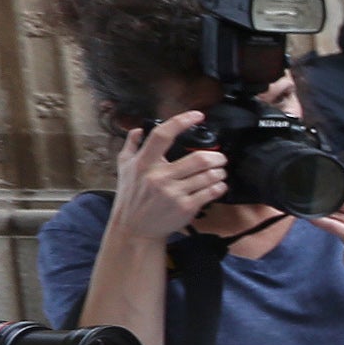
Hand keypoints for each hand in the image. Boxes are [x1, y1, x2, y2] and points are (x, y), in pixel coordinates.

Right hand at [112, 111, 226, 243]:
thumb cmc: (131, 197)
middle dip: (216, 157)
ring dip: (220, 172)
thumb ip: (130, 146)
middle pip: (199, 159)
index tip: (197, 115)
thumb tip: (137, 129)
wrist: (135, 229)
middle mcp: (158, 176)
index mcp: (143, 163)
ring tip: (220, 171)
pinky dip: (219, 187)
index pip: (162, 135)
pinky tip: (219, 185)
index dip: (182, 121)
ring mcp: (173, 193)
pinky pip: (211, 192)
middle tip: (220, 157)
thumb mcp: (124, 169)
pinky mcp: (185, 207)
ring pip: (209, 176)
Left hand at [303, 181, 343, 279]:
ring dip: (321, 210)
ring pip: (338, 213)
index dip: (334, 187)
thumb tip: (328, 188)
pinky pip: (335, 226)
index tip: (318, 186)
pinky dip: (321, 222)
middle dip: (326, 199)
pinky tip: (311, 219)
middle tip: (309, 196)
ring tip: (309, 207)